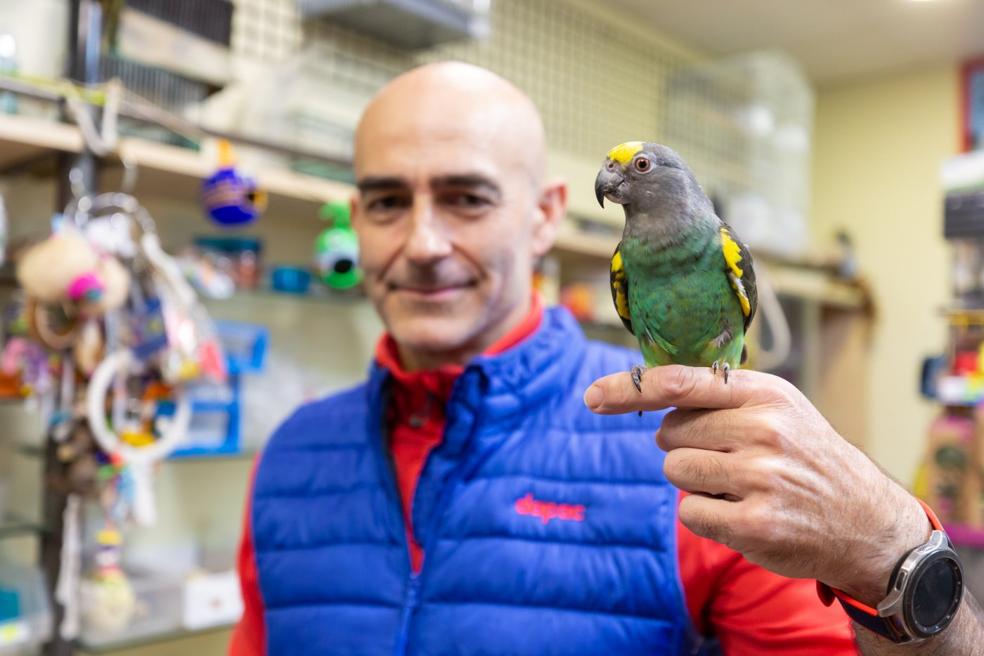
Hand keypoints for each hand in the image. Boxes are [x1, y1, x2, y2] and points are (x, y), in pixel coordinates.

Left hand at [583, 365, 931, 605]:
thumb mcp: (778, 408)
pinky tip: (742, 512)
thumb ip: (719, 394)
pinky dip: (705, 514)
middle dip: (683, 447)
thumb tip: (643, 386)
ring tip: (739, 484)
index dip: (629, 388)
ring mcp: (761, 477)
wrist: (866, 520)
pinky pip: (690, 511)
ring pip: (674, 471)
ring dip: (694, 481)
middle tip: (726, 458)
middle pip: (669, 434)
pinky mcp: (755, 523)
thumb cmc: (806, 456)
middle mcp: (764, 430)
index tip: (593, 396)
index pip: (680, 383)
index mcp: (765, 394)